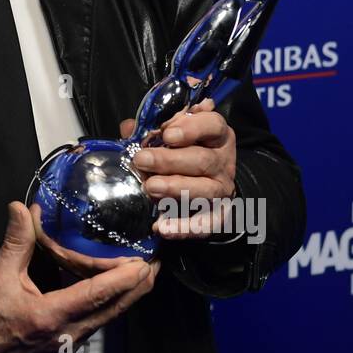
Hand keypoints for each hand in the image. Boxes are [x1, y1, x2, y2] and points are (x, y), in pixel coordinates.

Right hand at [0, 201, 158, 352]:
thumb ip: (16, 242)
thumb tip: (24, 210)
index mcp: (50, 316)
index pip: (96, 295)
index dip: (121, 278)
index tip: (141, 263)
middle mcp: (66, 334)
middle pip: (114, 309)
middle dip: (138, 286)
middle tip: (154, 263)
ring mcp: (69, 343)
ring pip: (109, 318)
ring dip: (128, 296)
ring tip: (142, 274)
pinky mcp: (67, 345)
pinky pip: (98, 323)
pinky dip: (111, 304)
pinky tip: (116, 292)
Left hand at [120, 98, 237, 239]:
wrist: (209, 187)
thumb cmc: (185, 153)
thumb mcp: (173, 136)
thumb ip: (152, 130)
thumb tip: (129, 128)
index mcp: (216, 136)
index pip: (213, 125)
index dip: (191, 128)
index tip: (166, 133)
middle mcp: (223, 162)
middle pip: (203, 159)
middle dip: (169, 160)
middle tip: (141, 160)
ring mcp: (221, 190)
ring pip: (204, 190)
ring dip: (175, 189)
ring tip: (150, 187)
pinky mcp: (218, 215)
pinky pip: (204, 224)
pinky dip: (182, 227)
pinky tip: (161, 227)